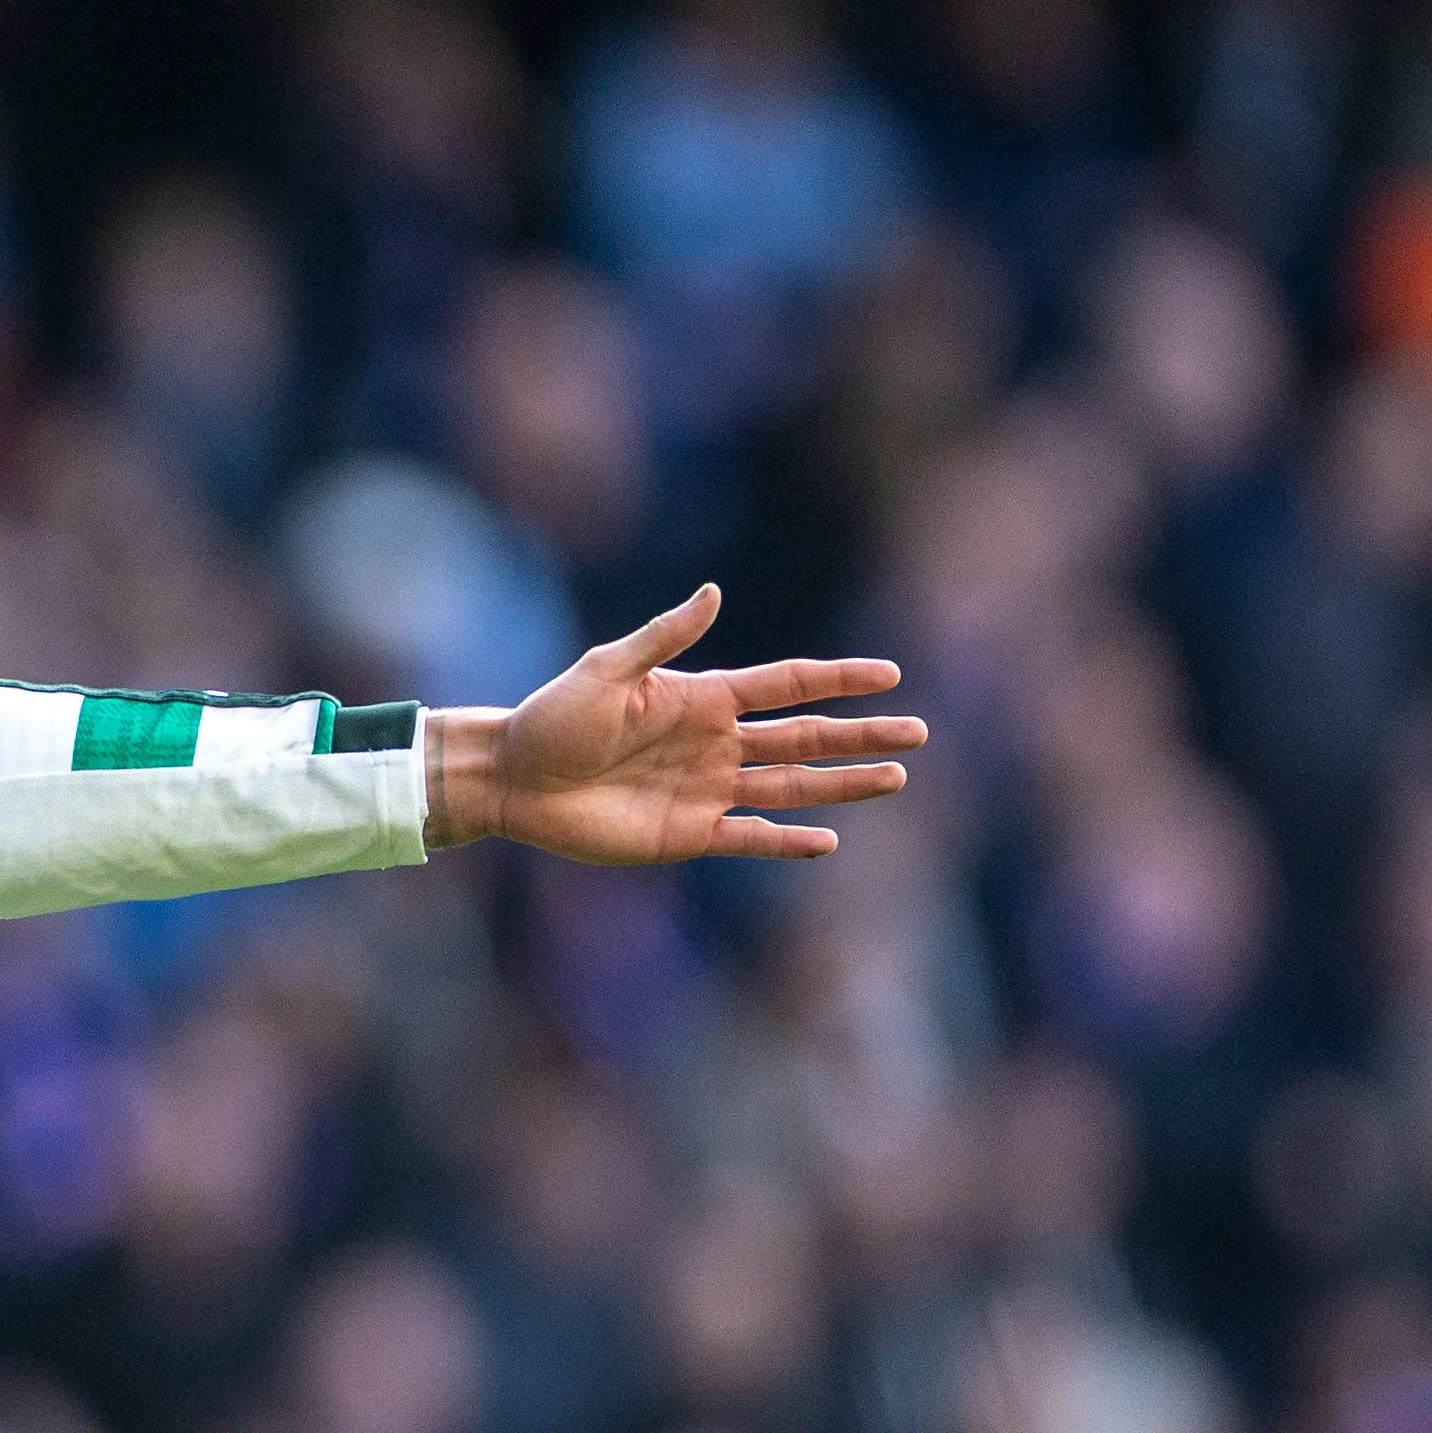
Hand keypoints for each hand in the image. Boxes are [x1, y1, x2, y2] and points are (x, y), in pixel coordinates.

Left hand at [429, 584, 921, 865]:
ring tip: (895, 778)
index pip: (787, 686)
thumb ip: (664, 636)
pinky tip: (828, 839)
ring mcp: (706, 790)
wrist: (512, 779)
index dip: (838, 680)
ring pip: (792, 785)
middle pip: (806, 737)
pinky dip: (787, 840)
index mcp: (702, 698)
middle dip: (861, 734)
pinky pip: (750, 836)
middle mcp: (714, 744)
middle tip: (919, 732)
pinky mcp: (687, 833)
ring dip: (843, 783)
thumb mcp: (607, 670)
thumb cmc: (551, 719)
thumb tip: (715, 592)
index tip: (889, 674)